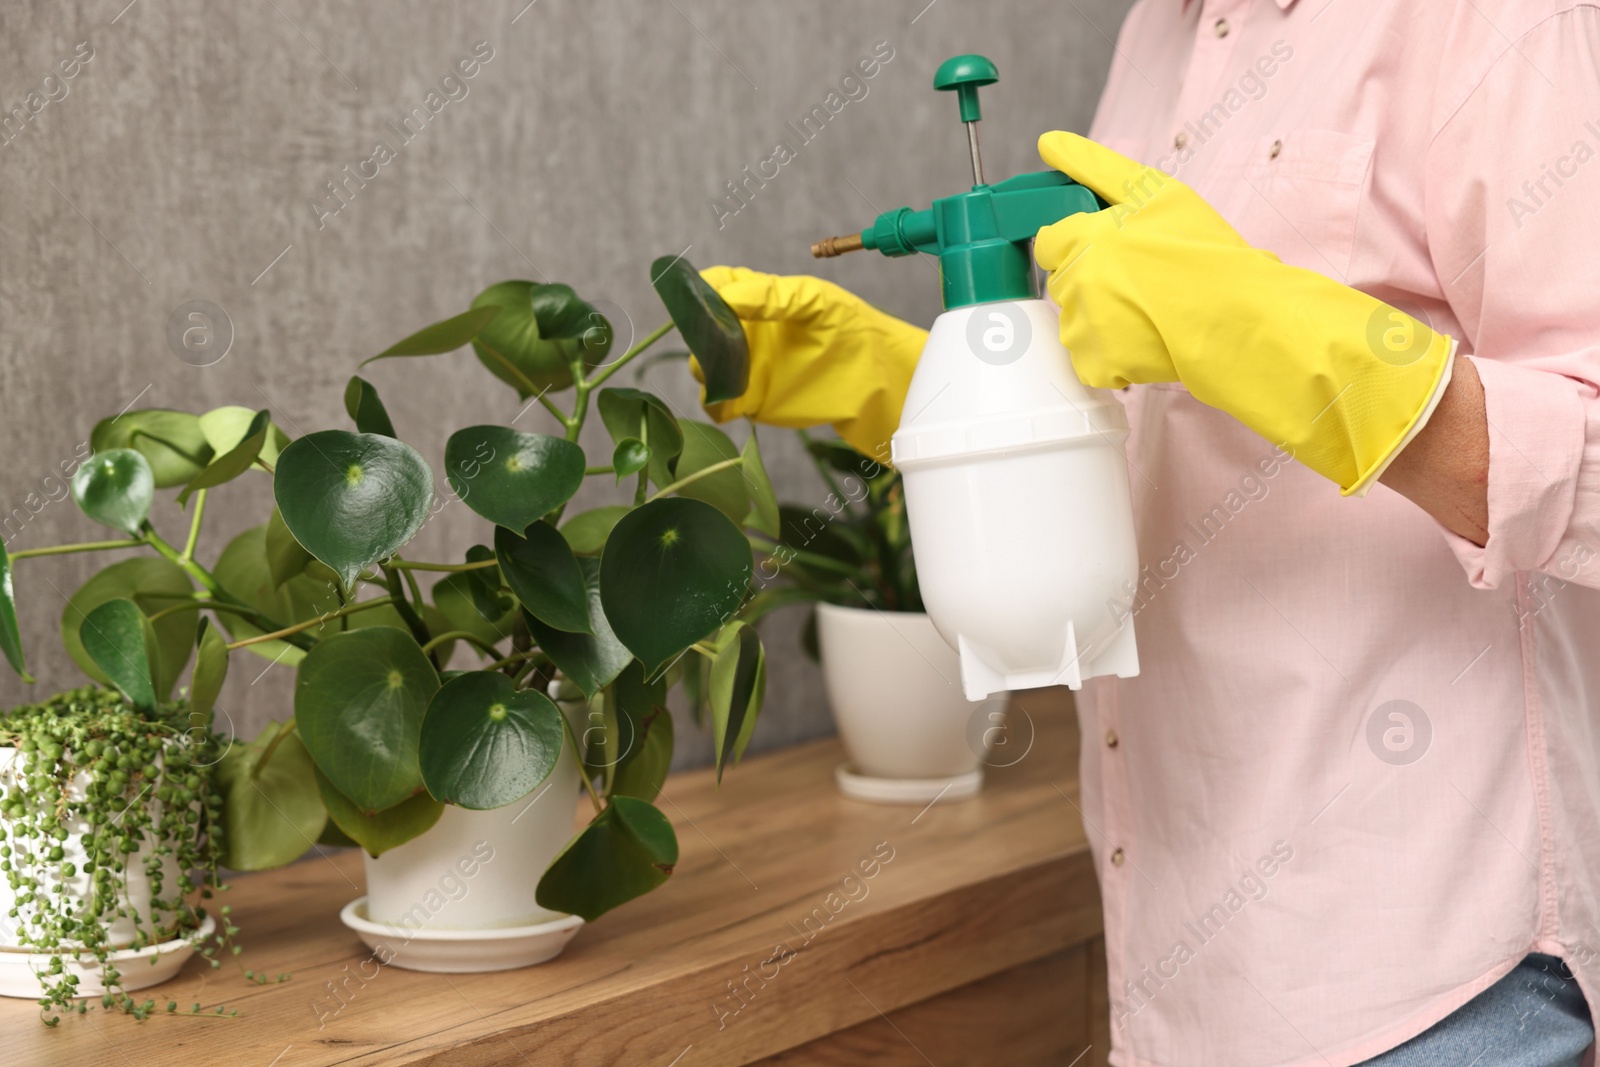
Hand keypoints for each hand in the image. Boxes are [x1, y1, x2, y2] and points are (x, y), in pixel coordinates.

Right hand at [694, 267, 926, 459]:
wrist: (876, 378)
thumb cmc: (849, 327)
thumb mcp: (814, 300)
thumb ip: (771, 295)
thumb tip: (726, 297)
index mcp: (756, 299)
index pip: (716, 285)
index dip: (702, 288)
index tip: (700, 295)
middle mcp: (744, 331)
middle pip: (701, 328)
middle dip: (700, 331)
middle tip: (715, 336)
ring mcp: (745, 367)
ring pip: (705, 366)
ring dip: (706, 366)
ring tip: (730, 368)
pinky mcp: (752, 400)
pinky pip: (719, 403)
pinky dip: (716, 402)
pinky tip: (731, 396)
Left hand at [1033, 132, 1454, 495]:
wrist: (1241, 316)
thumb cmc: (1204, 251)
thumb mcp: (1154, 192)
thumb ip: (1096, 166)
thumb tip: (1048, 141)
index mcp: (1081, 239)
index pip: (1050, 241)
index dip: (1079, 243)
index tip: (1112, 250)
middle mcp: (1073, 284)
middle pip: (1063, 282)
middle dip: (1093, 280)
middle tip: (1142, 282)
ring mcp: (1083, 330)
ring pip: (1076, 323)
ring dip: (1102, 319)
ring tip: (1150, 311)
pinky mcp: (1097, 367)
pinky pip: (1092, 362)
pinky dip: (1114, 356)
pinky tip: (1147, 339)